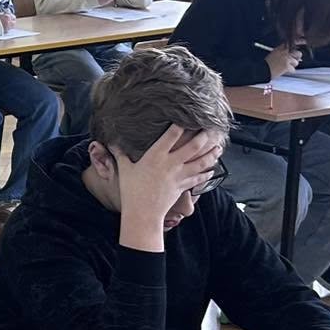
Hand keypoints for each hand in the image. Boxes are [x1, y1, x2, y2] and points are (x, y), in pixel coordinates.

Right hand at [114, 126, 220, 246]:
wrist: (142, 213)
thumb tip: (112, 142)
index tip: (186, 116)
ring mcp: (179, 176)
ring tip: (218, 147)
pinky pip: (198, 178)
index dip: (180, 124)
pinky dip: (206, 174)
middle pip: (193, 146)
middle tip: (210, 129)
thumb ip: (121, 154)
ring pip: (201, 162)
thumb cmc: (131, 191)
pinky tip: (212, 169)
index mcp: (156, 156)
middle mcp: (171, 163)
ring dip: (211, 154)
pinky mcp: (183, 187)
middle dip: (203, 136)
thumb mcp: (125, 170)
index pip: (171, 135)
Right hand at [266, 45, 298, 78]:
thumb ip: (283, 52)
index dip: (295, 50)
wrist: (263, 69)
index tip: (296, 52)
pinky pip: (293, 69)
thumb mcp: (274, 54)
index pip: (293, 45)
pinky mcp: (287, 66)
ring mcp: (286, 59)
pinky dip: (289, 71)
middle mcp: (285, 52)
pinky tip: (283, 71)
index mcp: (281, 48)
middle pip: (298, 53)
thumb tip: (292, 55)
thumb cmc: (267, 63)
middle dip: (297, 58)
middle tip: (293, 61)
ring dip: (292, 66)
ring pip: (296, 62)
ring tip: (285, 67)